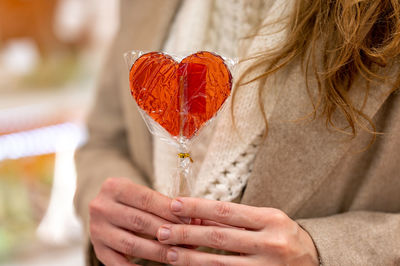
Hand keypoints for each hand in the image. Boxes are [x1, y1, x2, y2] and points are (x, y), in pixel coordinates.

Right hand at [89, 177, 187, 264]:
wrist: (105, 209)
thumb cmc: (133, 201)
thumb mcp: (143, 194)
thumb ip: (166, 204)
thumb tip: (196, 220)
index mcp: (114, 187)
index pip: (146, 199)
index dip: (169, 210)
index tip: (189, 220)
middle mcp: (101, 207)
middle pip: (140, 221)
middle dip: (167, 231)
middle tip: (189, 240)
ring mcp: (97, 230)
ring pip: (131, 244)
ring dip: (158, 252)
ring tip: (178, 255)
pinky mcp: (98, 249)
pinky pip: (118, 264)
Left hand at [156, 197, 318, 265]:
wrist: (316, 261)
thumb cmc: (283, 236)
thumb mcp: (264, 220)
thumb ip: (233, 219)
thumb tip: (197, 215)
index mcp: (271, 220)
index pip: (226, 210)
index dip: (198, 207)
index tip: (174, 204)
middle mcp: (271, 244)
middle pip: (219, 237)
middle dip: (186, 234)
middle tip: (161, 231)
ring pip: (220, 264)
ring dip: (190, 259)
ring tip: (168, 254)